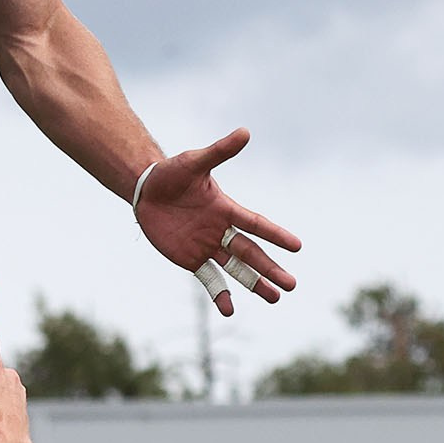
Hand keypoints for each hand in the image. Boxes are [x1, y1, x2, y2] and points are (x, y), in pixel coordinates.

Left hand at [131, 128, 300, 315]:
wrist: (146, 190)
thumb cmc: (171, 173)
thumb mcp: (194, 162)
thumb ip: (219, 151)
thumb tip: (245, 132)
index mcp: (225, 208)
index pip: (255, 224)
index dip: (275, 234)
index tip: (297, 246)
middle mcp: (221, 230)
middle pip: (250, 253)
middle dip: (270, 268)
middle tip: (292, 285)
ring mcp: (207, 246)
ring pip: (236, 269)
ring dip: (255, 284)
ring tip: (275, 298)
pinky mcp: (191, 258)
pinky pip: (208, 279)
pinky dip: (219, 294)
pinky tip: (230, 310)